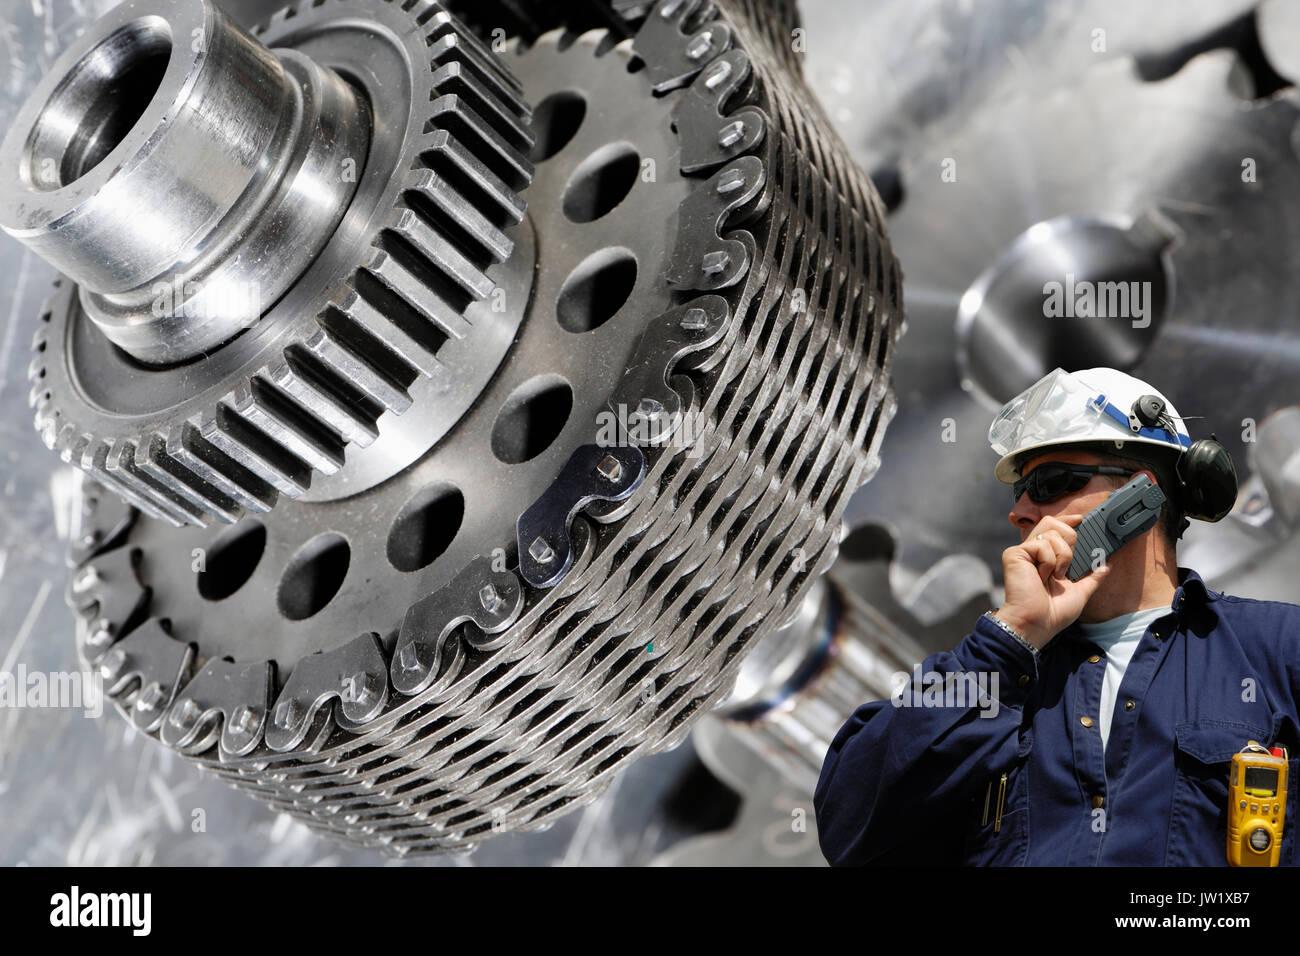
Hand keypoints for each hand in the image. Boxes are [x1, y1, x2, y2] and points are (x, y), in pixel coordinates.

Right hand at [994, 514, 1109, 648]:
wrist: (1037, 623)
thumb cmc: (1053, 613)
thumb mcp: (1080, 592)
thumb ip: (1092, 577)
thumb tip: (1106, 565)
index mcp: (1046, 559)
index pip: (1054, 529)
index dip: (1067, 520)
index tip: (1080, 519)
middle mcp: (1033, 553)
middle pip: (1051, 522)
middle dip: (1069, 537)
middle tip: (1068, 562)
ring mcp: (1023, 552)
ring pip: (1051, 533)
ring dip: (1062, 556)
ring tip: (1054, 576)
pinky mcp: (1015, 554)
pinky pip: (1042, 544)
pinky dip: (1050, 562)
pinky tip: (1042, 576)